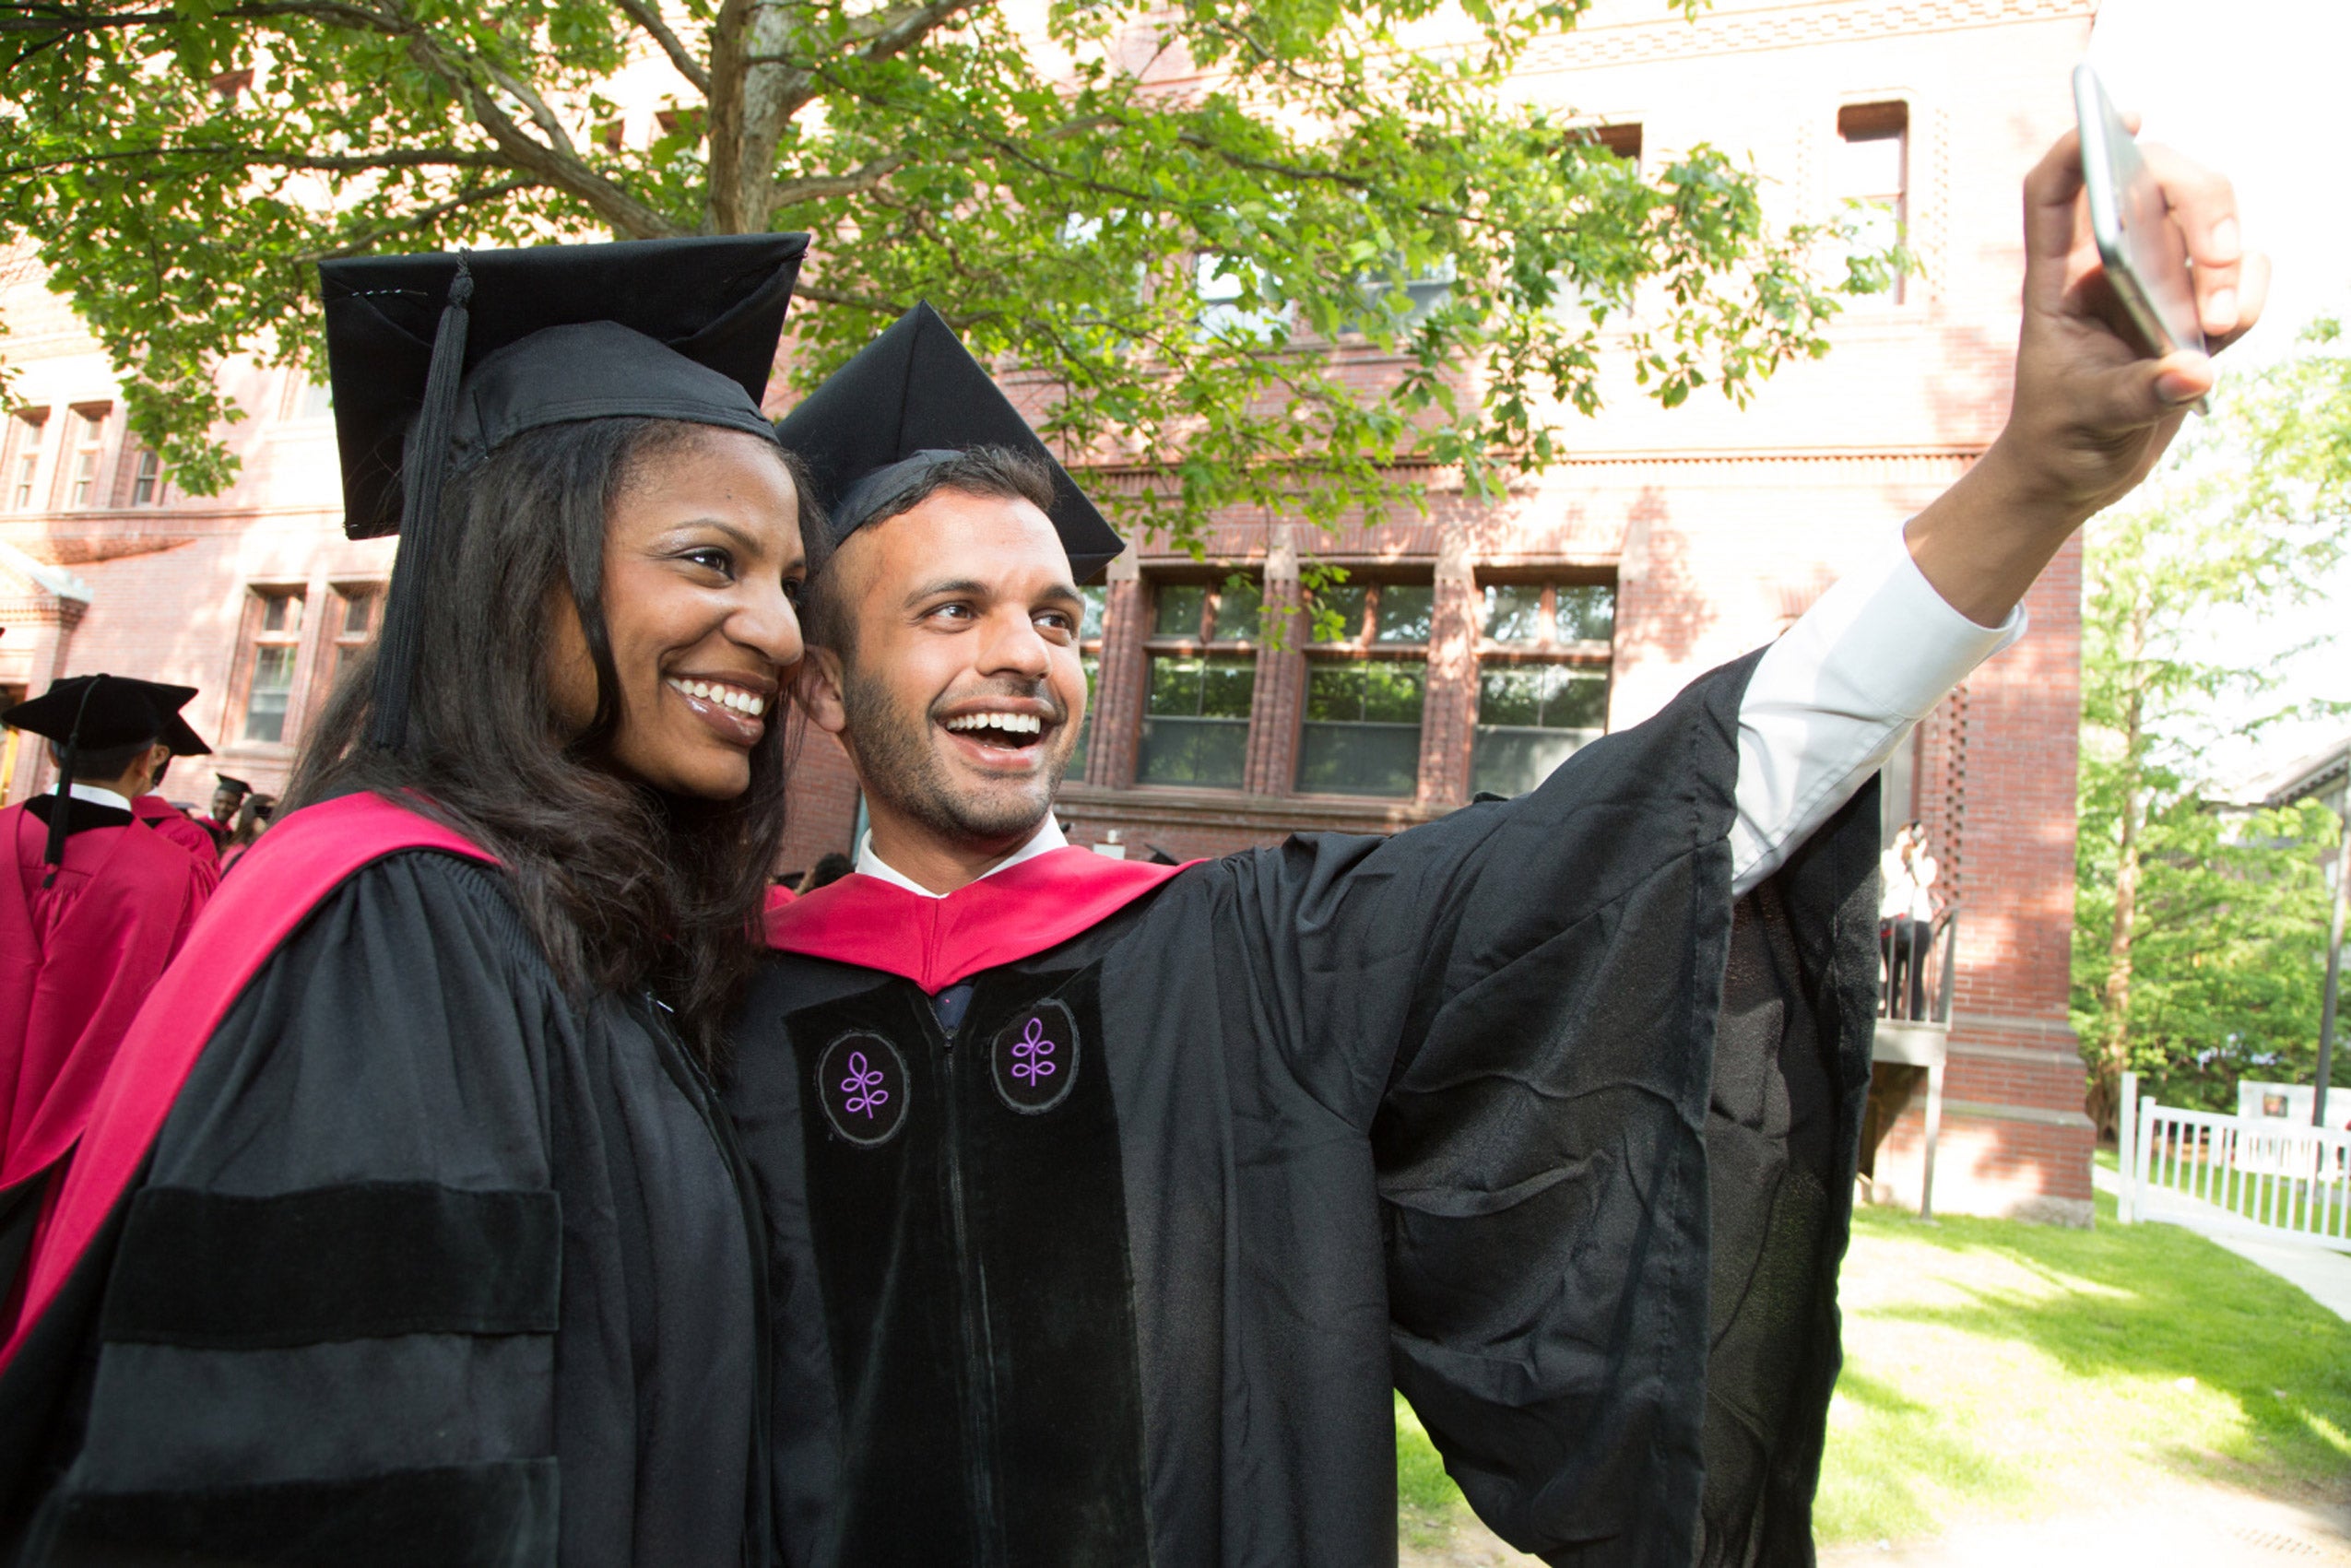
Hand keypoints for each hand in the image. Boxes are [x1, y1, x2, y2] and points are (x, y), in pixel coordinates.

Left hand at [1906, 124, 2269, 625]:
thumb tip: (2194, 372)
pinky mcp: (2195, 308)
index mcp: (2057, 278)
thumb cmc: (2062, 438)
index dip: (2082, 144)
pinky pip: (2242, 272)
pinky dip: (2253, 289)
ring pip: (2210, 221)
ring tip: (2223, 323)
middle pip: (2158, 184)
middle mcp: (2109, 266)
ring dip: (2233, 258)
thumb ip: (2140, 395)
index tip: (2126, 119)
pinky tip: (2230, 332)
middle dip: (2204, 205)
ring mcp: (2156, 281)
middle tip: (2223, 257)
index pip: (2057, 190)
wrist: (2076, 474)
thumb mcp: (2090, 418)